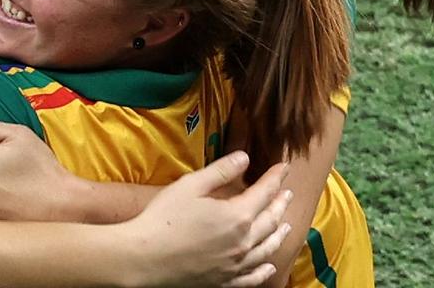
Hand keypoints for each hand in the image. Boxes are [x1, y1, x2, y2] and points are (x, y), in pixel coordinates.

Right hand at [121, 152, 292, 287]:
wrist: (146, 258)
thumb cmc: (164, 218)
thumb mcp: (191, 185)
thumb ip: (221, 171)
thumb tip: (245, 158)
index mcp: (237, 216)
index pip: (264, 192)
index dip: (276, 178)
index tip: (285, 167)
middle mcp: (243, 243)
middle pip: (271, 221)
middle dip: (280, 204)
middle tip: (287, 193)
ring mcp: (236, 266)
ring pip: (267, 249)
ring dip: (279, 234)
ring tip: (287, 225)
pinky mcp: (225, 282)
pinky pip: (253, 277)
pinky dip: (265, 269)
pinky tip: (270, 265)